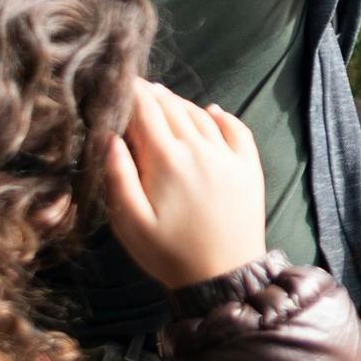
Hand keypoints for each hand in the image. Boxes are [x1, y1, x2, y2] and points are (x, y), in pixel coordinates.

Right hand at [97, 84, 268, 289]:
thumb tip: (111, 138)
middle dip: (153, 95)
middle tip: (138, 87)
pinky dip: (222, 116)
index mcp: (167, 160)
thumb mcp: (130, 223)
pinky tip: (212, 111)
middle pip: (173, 108)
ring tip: (164, 98)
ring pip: (201, 115)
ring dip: (181, 103)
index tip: (120, 83)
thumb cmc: (169, 255)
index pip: (146, 111)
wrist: (225, 277)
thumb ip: (118, 177)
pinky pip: (237, 130)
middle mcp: (200, 149)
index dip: (132, 93)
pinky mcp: (249, 169)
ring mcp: (228, 157)